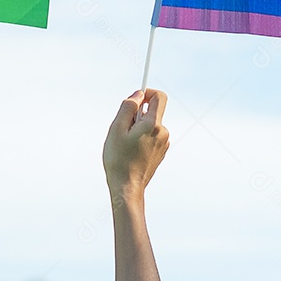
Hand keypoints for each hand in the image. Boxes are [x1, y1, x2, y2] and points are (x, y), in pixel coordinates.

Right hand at [102, 89, 169, 203]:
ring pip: (150, 125)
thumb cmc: (119, 159)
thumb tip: (138, 94)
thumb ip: (128, 107)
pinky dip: (141, 138)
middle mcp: (163, 133)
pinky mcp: (161, 152)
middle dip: (137, 115)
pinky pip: (151, 136)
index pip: (159, 97)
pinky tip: (131, 152)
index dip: (147, 93)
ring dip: (138, 128)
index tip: (135, 100)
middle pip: (152, 112)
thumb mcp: (117, 128)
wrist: (127, 188)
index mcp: (153, 125)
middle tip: (123, 130)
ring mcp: (163, 144)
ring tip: (126, 144)